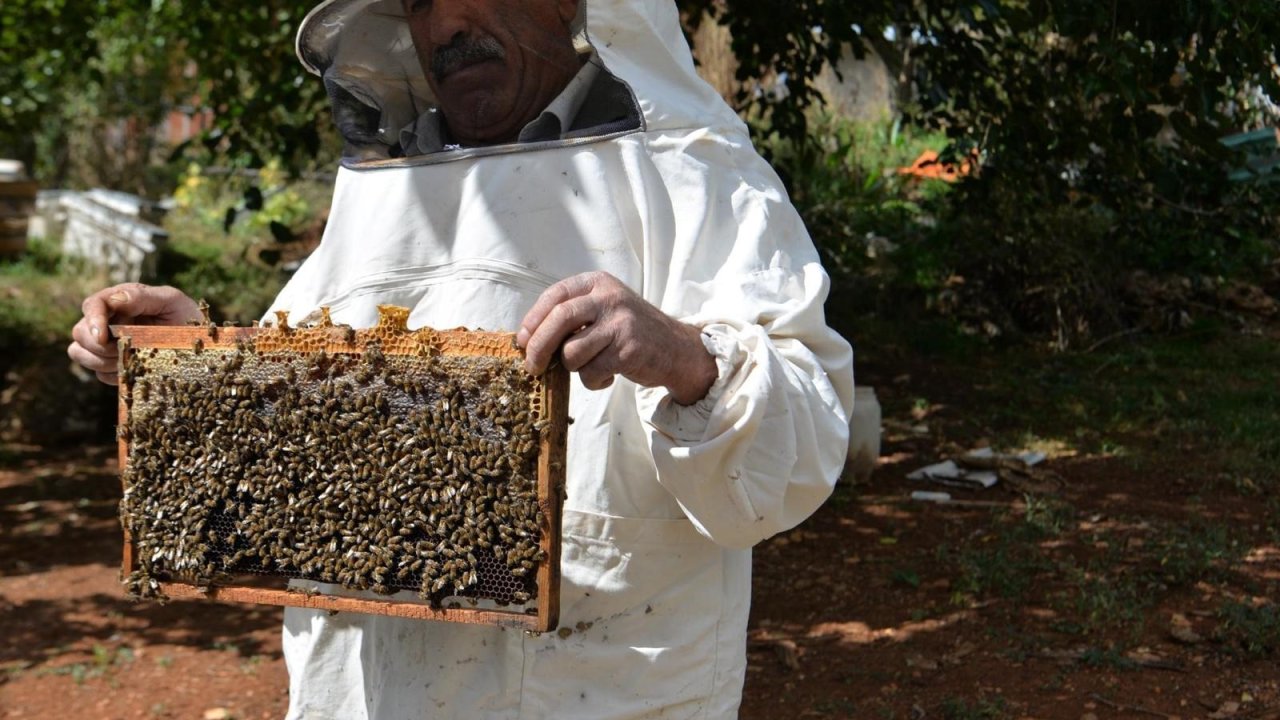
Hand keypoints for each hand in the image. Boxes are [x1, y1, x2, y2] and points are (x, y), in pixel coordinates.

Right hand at [67, 283, 202, 384]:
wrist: (202, 347)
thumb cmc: (188, 318)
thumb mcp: (172, 301)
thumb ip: (142, 297)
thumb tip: (115, 299)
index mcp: (121, 300)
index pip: (92, 305)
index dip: (92, 320)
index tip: (103, 336)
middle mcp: (108, 321)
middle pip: (80, 332)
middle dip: (99, 345)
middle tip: (126, 349)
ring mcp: (107, 344)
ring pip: (79, 352)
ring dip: (102, 360)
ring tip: (131, 359)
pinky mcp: (112, 365)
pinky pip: (99, 373)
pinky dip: (114, 374)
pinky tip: (135, 369)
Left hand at [517, 272, 717, 404]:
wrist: (676, 349)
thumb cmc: (630, 332)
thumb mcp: (604, 309)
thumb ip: (572, 315)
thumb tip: (527, 339)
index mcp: (598, 283)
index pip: (555, 295)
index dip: (533, 319)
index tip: (522, 340)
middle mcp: (610, 297)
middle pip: (559, 319)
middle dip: (538, 347)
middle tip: (532, 366)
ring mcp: (621, 322)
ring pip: (572, 352)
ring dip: (573, 368)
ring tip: (590, 367)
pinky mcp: (629, 349)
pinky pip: (592, 372)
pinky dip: (593, 382)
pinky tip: (608, 376)